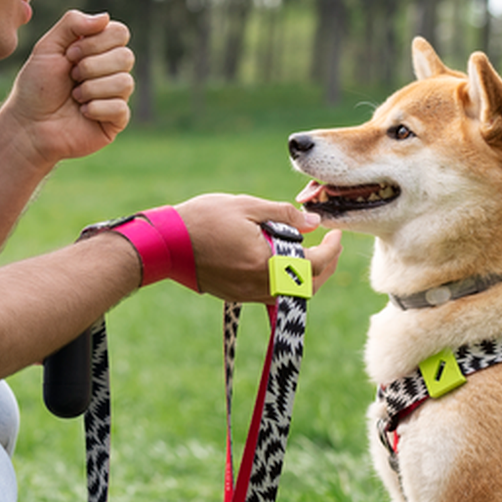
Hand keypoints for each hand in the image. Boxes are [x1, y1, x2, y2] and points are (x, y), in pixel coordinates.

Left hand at [0, 10, 134, 166]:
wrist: (28, 124)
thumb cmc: (36, 87)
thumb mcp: (48, 47)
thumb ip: (72, 23)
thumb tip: (105, 17)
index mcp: (98, 50)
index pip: (119, 33)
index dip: (95, 42)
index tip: (69, 53)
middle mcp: (111, 71)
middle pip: (126, 56)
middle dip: (92, 66)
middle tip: (71, 76)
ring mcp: (115, 96)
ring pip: (125, 82)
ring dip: (92, 88)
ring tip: (74, 96)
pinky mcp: (116, 121)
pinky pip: (120, 108)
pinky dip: (96, 108)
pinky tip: (82, 112)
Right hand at [176, 193, 344, 302]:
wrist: (166, 242)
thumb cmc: (204, 218)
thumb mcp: (247, 206)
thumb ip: (285, 214)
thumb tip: (314, 221)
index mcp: (266, 263)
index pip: (314, 265)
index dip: (332, 249)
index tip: (336, 233)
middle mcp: (259, 285)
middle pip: (308, 286)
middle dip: (325, 266)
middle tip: (330, 244)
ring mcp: (247, 294)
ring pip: (291, 293)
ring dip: (306, 276)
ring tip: (309, 251)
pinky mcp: (236, 296)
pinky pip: (271, 293)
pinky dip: (284, 280)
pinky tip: (282, 261)